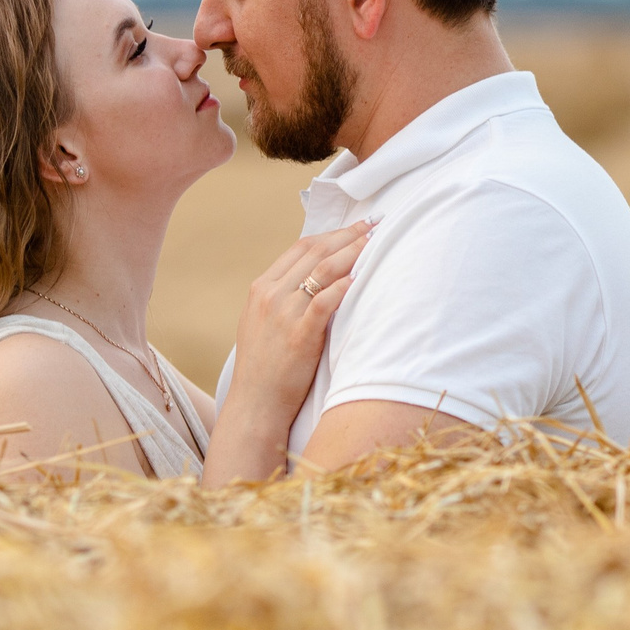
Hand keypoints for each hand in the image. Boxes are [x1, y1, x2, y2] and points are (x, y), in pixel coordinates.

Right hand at [230, 221, 369, 420]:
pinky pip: (324, 302)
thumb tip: (313, 279)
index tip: (356, 227)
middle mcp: (270, 295)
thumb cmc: (264, 367)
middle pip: (315, 252)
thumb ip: (281, 298)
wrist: (254, 404)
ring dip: (353, 252)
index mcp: (261, 288)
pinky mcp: (299, 335)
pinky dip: (344, 286)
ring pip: (322, 270)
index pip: (301, 247)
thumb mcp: (262, 323)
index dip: (332, 233)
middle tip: (375, 225)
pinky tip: (361, 277)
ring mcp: (283, 314)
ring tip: (375, 243)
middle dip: (348, 235)